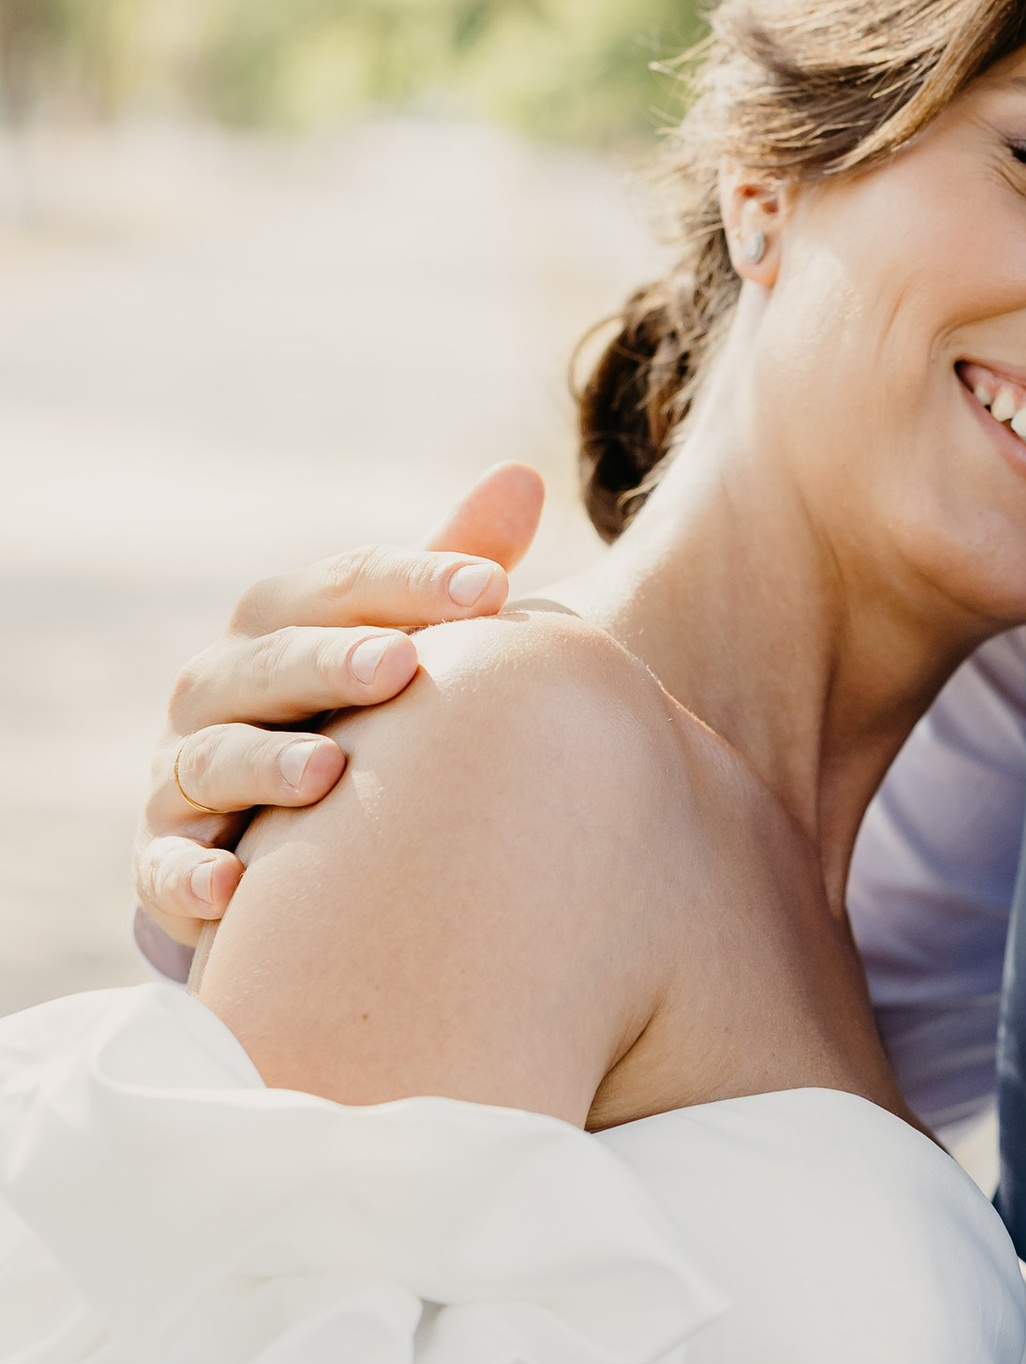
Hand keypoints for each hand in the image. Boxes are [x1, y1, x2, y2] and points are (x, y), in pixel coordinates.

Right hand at [134, 463, 543, 946]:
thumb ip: (453, 564)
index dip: (413, 580)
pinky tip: (232, 888)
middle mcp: (217, 689)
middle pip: (269, 663)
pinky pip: (167, 868)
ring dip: (267, 764)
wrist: (271, 827)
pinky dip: (190, 875)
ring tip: (328, 770)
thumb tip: (523, 475)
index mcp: (277, 624)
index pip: (340, 585)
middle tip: (401, 663)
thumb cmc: (353, 711)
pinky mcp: (164, 859)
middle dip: (330, 661)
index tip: (494, 589)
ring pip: (214, 759)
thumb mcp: (400, 637)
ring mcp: (183, 774)